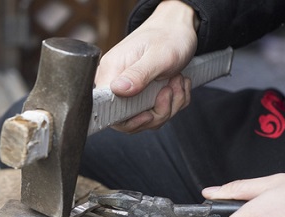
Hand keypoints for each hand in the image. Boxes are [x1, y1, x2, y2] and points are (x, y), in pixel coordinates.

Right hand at [94, 0, 197, 132]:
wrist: (178, 28)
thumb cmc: (169, 36)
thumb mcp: (158, 56)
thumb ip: (138, 74)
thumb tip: (118, 89)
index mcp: (112, 71)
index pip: (106, 109)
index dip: (129, 119)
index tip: (148, 113)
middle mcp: (116, 82)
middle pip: (128, 120)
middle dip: (157, 113)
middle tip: (170, 91)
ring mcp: (129, 90)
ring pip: (146, 118)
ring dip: (169, 105)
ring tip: (177, 82)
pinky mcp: (141, 94)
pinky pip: (155, 112)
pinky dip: (173, 103)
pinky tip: (177, 85)